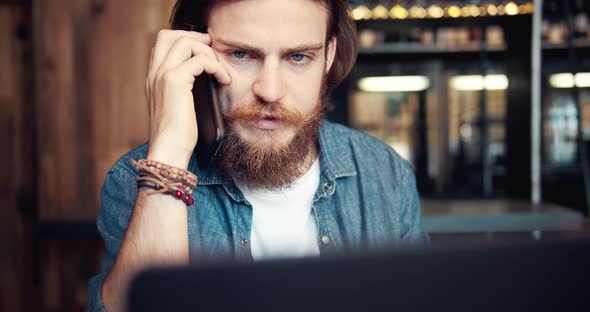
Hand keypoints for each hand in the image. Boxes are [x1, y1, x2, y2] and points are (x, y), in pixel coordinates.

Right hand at [145, 29, 230, 168]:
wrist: (168, 151)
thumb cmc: (178, 136)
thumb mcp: (179, 108)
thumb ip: (185, 91)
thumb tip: (208, 80)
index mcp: (153, 79)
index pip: (162, 45)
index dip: (185, 42)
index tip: (205, 53)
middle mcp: (154, 73)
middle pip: (168, 35)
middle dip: (194, 37)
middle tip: (213, 49)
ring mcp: (162, 75)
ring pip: (184, 41)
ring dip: (207, 51)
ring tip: (220, 70)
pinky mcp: (174, 81)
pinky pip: (200, 60)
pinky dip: (216, 66)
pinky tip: (223, 80)